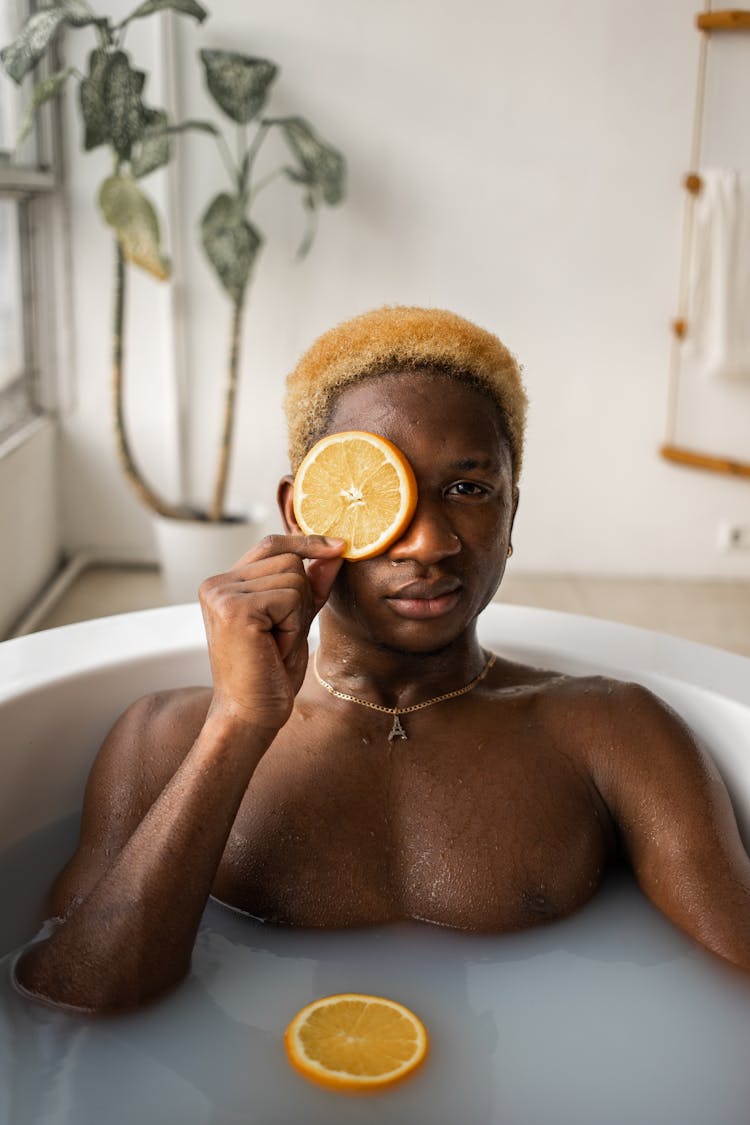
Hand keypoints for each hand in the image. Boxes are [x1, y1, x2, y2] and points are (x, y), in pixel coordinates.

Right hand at [199, 535, 344, 732]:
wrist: (251, 714)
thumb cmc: (271, 672)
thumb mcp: (296, 619)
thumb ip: (312, 584)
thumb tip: (336, 549)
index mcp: (224, 583)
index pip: (271, 544)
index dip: (306, 542)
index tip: (340, 546)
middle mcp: (217, 583)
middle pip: (289, 560)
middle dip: (302, 599)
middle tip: (283, 636)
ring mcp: (222, 593)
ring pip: (294, 576)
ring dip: (298, 615)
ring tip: (276, 643)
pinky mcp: (234, 608)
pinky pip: (290, 596)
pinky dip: (293, 625)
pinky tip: (275, 648)